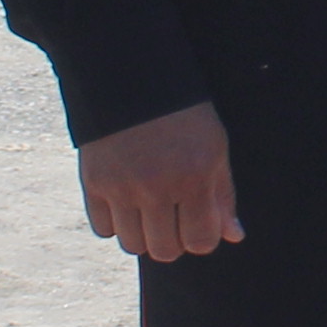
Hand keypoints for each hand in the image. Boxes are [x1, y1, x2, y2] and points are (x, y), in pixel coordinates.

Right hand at [77, 104, 242, 262]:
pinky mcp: (93, 182)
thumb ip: (223, 195)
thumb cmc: (183, 114)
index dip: (202, 238)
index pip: (201, 241)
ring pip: (132, 245)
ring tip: (147, 210)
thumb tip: (233, 236)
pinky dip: (114, 223)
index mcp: (194, 178)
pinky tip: (124, 202)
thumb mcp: (214, 147)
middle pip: (165, 251)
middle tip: (172, 217)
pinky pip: (103, 229)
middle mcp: (157, 187)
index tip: (197, 224)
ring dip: (142, 235)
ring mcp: (122, 187)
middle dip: (172, 240)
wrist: (131, 76)